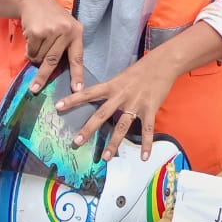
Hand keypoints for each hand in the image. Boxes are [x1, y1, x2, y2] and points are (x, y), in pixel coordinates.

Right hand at [16, 0, 85, 95]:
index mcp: (77, 32)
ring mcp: (51, 31)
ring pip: (40, 57)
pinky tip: (31, 39)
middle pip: (53, 61)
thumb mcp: (66, 27)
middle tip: (34, 89)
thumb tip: (61, 71)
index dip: (77, 75)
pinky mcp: (37, 31)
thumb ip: (66, 45)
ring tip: (37, 45)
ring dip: (35, 57)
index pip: (78, 57)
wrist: (34, 0)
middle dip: (42, 76)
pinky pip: (31, 51)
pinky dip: (29, 50)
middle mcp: (66, 31)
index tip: (78, 90)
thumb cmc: (52, 17)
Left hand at [56, 53, 179, 162]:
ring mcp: (136, 104)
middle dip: (89, 129)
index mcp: (112, 86)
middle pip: (102, 114)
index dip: (73, 100)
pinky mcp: (150, 109)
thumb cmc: (141, 70)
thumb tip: (98, 100)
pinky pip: (147, 130)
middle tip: (76, 142)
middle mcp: (121, 95)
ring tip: (105, 158)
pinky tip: (144, 157)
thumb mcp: (121, 77)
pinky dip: (146, 144)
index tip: (58, 107)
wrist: (163, 63)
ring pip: (122, 126)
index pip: (89, 93)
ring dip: (114, 143)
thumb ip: (111, 90)